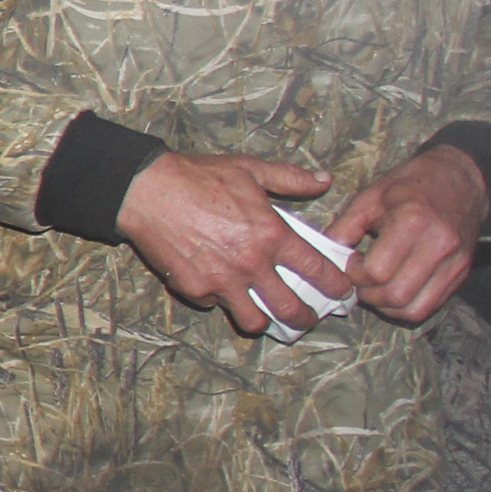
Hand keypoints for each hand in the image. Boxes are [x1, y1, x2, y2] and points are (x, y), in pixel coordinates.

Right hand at [115, 152, 341, 338]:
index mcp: (272, 235)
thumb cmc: (199, 177)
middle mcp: (252, 264)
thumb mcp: (250, 169)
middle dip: (306, 318)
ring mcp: (222, 281)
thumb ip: (291, 178)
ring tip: (267, 315)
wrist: (147, 191)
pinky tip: (219, 287)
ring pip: (255, 321)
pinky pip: (216, 305)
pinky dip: (221, 300)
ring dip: (265, 321)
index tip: (343, 292)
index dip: (337, 286)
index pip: (318, 271)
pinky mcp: (195, 289)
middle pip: (291, 309)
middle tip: (307, 316)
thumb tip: (324, 180)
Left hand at [331, 143, 489, 325]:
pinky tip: (396, 288)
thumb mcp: (370, 196)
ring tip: (376, 287)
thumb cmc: (410, 185)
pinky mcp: (463, 273)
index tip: (351, 263)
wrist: (461, 180)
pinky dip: (407, 307)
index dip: (355, 275)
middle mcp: (438, 246)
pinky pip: (431, 306)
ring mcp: (455, 262)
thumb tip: (325, 255)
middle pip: (395, 295)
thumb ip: (344, 227)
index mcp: (412, 222)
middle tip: (360, 280)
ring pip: (414, 309)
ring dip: (387, 306)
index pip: (376, 272)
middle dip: (368, 295)